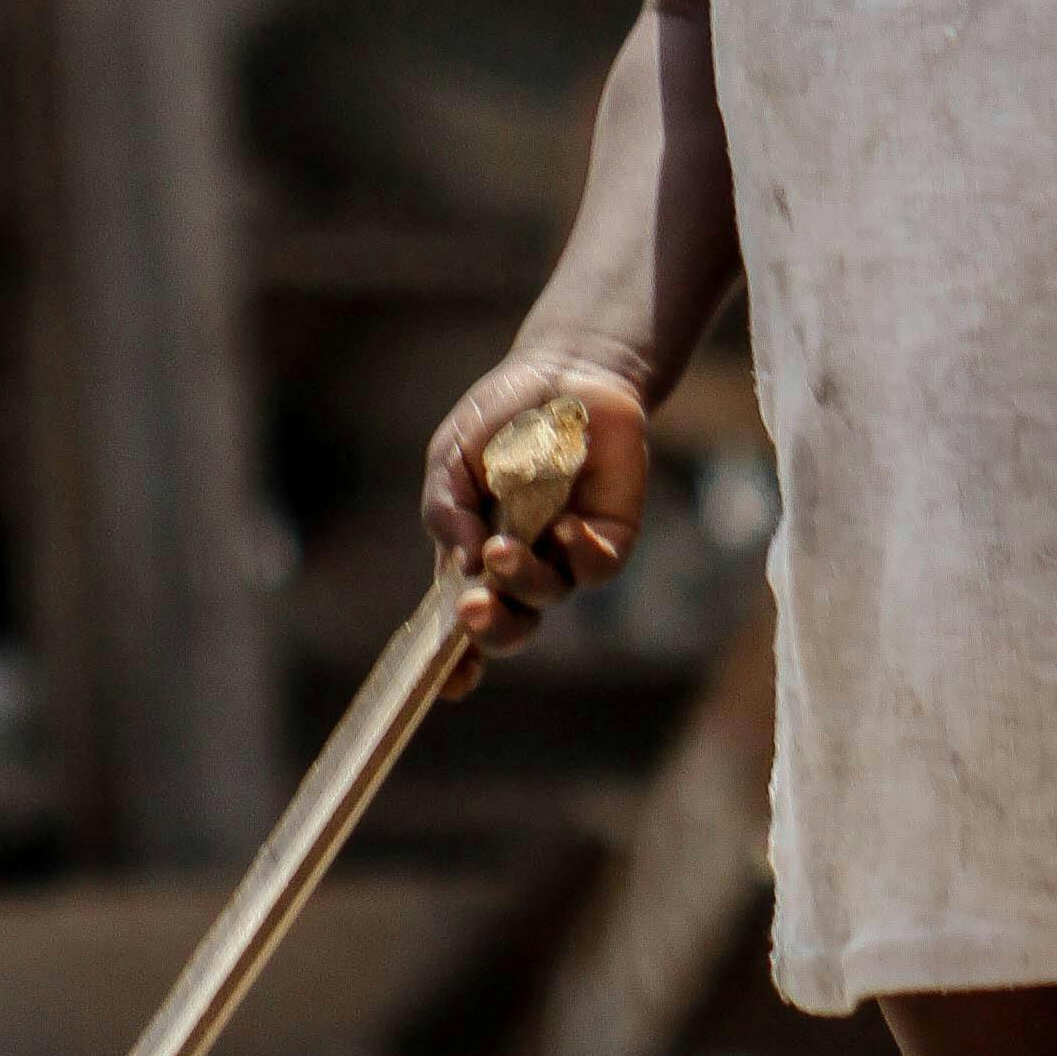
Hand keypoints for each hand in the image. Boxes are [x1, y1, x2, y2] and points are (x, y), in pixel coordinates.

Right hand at [422, 358, 650, 688]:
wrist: (562, 372)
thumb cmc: (499, 418)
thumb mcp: (450, 459)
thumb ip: (446, 511)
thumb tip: (463, 565)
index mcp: (475, 557)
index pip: (463, 622)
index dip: (457, 661)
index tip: (452, 684)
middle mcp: (522, 566)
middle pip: (511, 628)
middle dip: (492, 630)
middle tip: (474, 608)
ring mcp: (566, 554)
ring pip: (549, 596)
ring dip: (523, 581)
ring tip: (505, 548)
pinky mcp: (610, 537)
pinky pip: (597, 567)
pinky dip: (580, 555)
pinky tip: (565, 527)